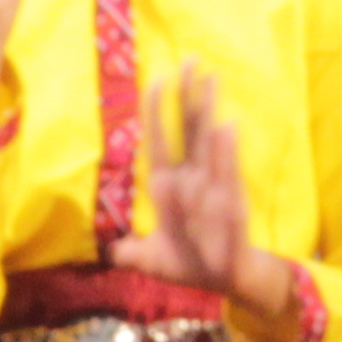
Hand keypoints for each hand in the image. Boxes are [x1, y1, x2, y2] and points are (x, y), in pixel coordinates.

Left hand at [107, 66, 310, 341]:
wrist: (225, 283)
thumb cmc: (189, 266)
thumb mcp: (150, 260)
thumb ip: (130, 252)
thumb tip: (110, 250)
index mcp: (168, 186)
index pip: (161, 141)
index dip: (157, 111)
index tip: (158, 79)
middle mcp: (191, 179)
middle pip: (188, 129)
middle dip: (189, 95)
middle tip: (191, 59)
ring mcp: (212, 187)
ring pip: (209, 141)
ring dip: (209, 110)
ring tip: (211, 78)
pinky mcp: (231, 202)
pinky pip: (227, 172)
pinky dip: (226, 150)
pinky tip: (227, 123)